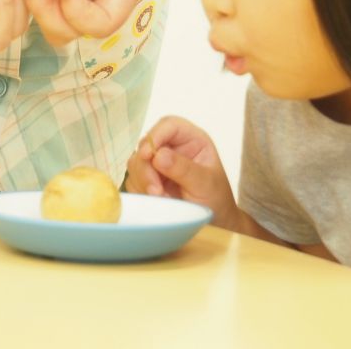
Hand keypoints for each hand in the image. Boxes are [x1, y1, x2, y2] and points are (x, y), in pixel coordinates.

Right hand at [125, 116, 239, 228]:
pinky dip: (141, 193)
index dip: (156, 135)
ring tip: (161, 199)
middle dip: (147, 168)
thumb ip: (184, 169)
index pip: (169, 125)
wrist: (215, 224)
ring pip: (136, 163)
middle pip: (146, 145)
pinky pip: (133, 181)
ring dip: (143, 182)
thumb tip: (159, 155)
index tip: (148, 155)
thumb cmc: (217, 200)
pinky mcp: (149, 180)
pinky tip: (157, 202)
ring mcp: (159, 164)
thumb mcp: (205, 184)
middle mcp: (173, 148)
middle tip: (156, 191)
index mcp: (191, 140)